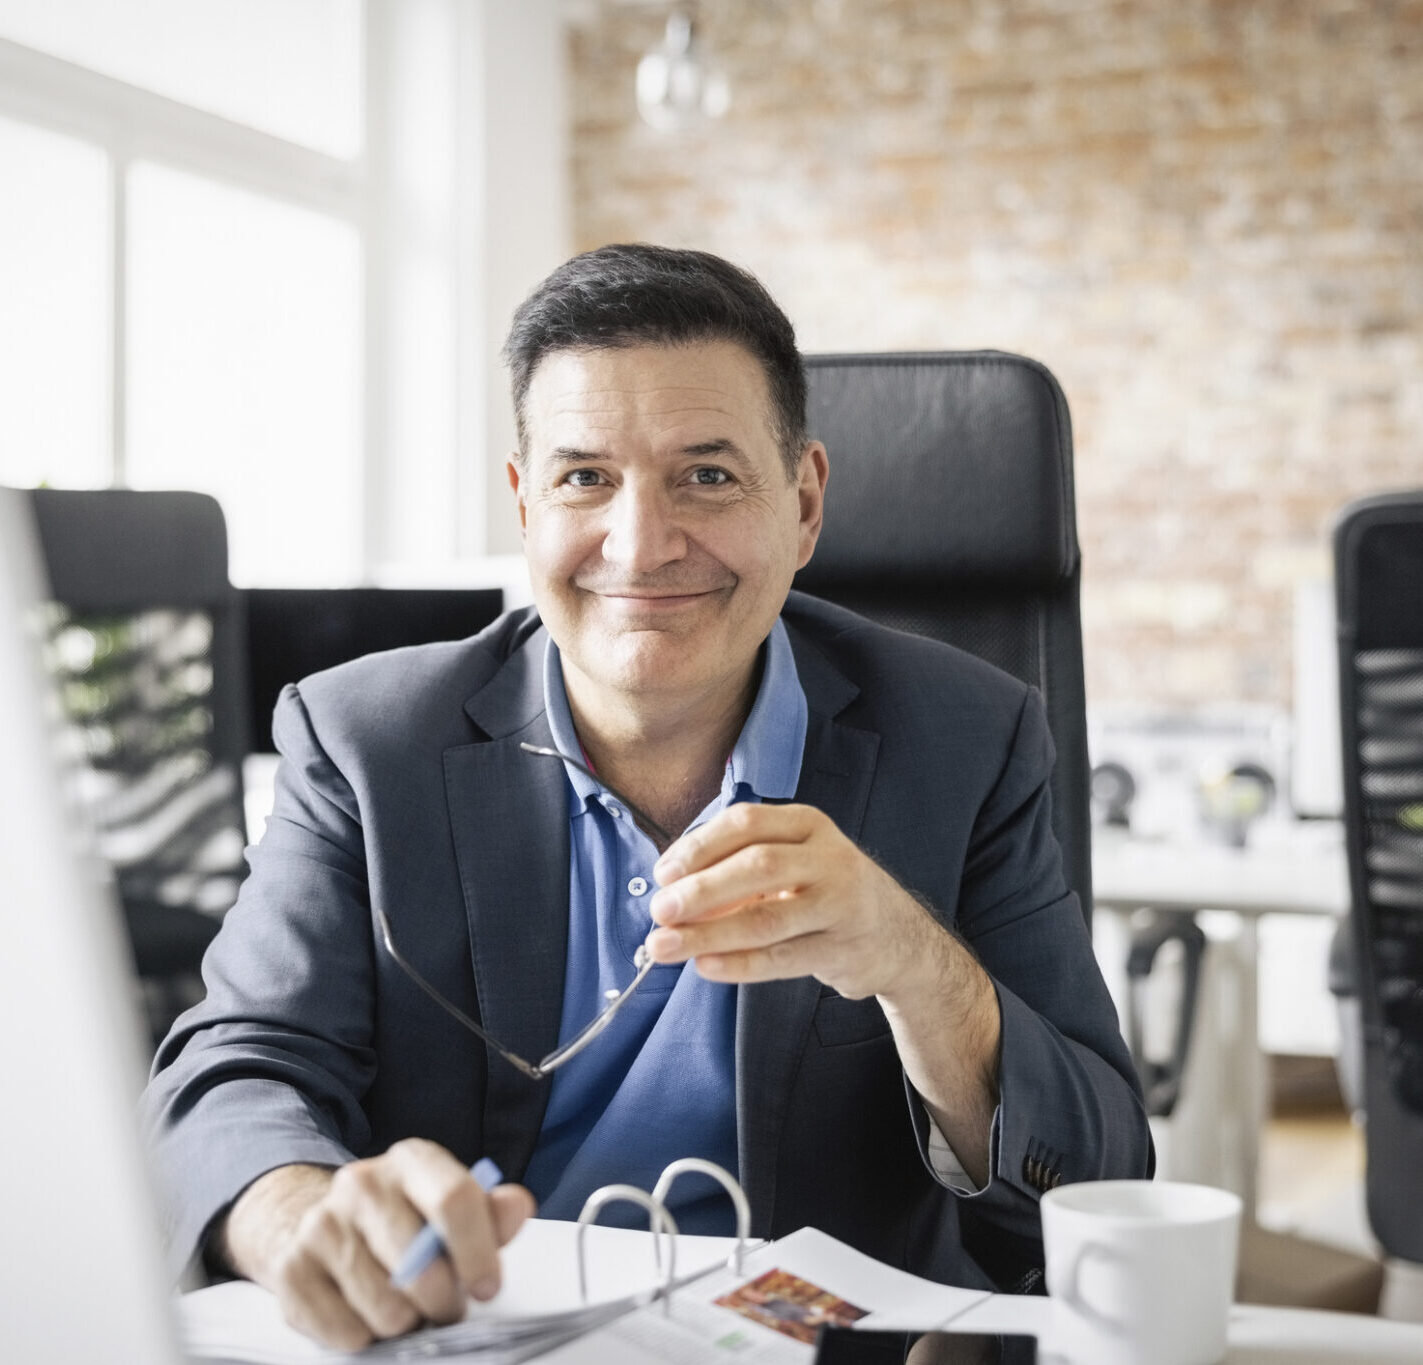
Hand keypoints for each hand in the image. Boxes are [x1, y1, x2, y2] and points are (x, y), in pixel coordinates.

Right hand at [217, 1141, 535, 1350]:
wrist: (320, 1222)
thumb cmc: (401, 1220)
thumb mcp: (450, 1205)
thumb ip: (491, 1211)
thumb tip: (517, 1206)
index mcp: (412, 1161)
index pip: (453, 1199)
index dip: (478, 1252)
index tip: (487, 1286)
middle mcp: (362, 1184)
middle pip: (419, 1264)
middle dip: (443, 1301)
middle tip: (445, 1306)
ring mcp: (322, 1225)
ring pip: (385, 1307)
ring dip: (404, 1322)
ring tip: (404, 1306)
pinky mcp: (292, 1270)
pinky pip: (345, 1332)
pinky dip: (364, 1337)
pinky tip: (366, 1313)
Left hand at [644, 802, 947, 1002]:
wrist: (898, 935)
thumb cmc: (825, 892)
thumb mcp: (793, 862)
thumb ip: (738, 870)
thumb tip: (671, 894)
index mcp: (808, 824)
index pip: (746, 823)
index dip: (699, 847)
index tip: (662, 874)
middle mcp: (829, 858)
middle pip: (756, 866)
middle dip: (701, 889)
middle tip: (660, 911)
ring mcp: (841, 903)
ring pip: (766, 918)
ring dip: (709, 934)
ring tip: (666, 946)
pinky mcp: (843, 949)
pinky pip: (782, 958)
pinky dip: (739, 964)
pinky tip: (706, 966)